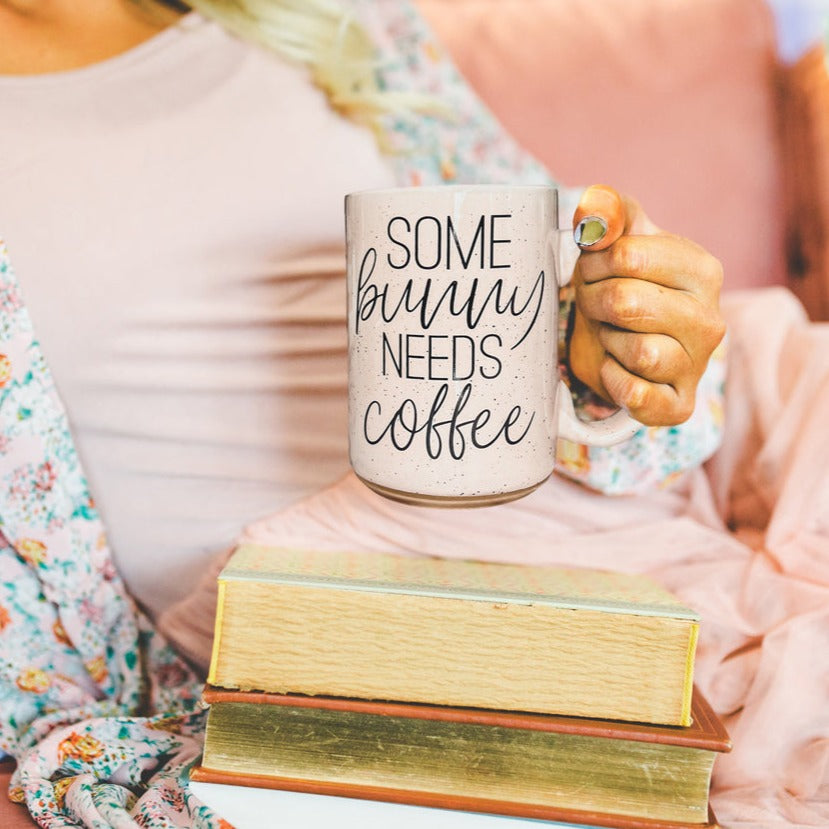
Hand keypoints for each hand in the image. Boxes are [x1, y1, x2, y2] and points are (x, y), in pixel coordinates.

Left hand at [568, 185, 725, 426]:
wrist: (612, 343)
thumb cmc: (617, 286)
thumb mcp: (613, 242)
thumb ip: (608, 214)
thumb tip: (595, 209)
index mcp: (703, 270)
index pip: (625, 257)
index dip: (593, 265)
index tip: (595, 272)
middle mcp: (712, 320)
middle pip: (626, 303)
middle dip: (595, 303)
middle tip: (597, 306)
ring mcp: (698, 366)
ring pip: (638, 351)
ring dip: (608, 342)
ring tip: (612, 336)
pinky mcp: (678, 405)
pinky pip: (639, 396)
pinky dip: (615, 382)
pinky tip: (616, 369)